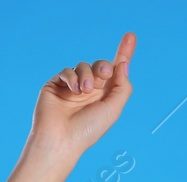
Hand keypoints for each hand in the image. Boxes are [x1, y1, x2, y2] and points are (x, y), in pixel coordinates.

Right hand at [30, 32, 134, 159]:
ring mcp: (73, 87)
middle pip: (101, 65)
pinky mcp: (56, 85)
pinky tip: (73, 90)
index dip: (123, 53)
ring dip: (87, 75)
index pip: (115, 71)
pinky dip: (72, 77)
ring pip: (83, 66)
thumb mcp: (114, 108)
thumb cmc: (88, 130)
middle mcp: (90, 91)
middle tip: (105, 74)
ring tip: (84, 91)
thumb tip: (122, 64)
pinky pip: (67, 71)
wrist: (60, 140)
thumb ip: (122, 86)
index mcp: (105, 97)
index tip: (130, 36)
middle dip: (103, 67)